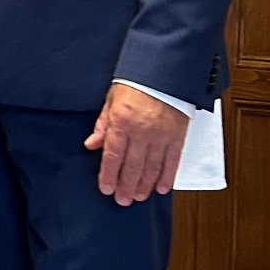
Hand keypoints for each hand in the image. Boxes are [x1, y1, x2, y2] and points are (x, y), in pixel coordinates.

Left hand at [85, 82, 189, 203]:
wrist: (164, 69)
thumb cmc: (136, 82)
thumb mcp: (112, 99)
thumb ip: (103, 125)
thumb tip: (92, 145)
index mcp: (122, 121)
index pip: (113, 155)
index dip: (109, 175)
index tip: (106, 188)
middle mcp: (141, 130)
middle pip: (132, 166)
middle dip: (126, 186)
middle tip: (122, 200)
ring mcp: (161, 134)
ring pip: (152, 168)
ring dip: (144, 185)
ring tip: (138, 196)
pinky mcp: (177, 135)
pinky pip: (172, 161)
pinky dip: (167, 176)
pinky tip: (162, 188)